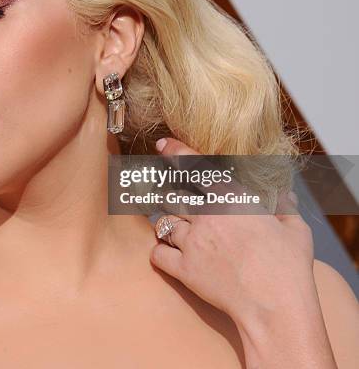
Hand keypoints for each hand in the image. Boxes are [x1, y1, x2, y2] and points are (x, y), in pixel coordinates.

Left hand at [149, 137, 336, 367]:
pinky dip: (159, 252)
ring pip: (163, 222)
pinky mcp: (184, 269)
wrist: (276, 308)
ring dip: (167, 224)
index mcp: (232, 199)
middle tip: (173, 199)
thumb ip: (283, 207)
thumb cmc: (289, 267)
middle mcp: (206, 215)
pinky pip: (157, 253)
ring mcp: (192, 242)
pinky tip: (168, 254)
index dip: (175, 152)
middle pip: (173, 195)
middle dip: (170, 195)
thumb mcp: (294, 230)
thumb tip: (283, 194)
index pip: (195, 166)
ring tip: (175, 229)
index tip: (162, 144)